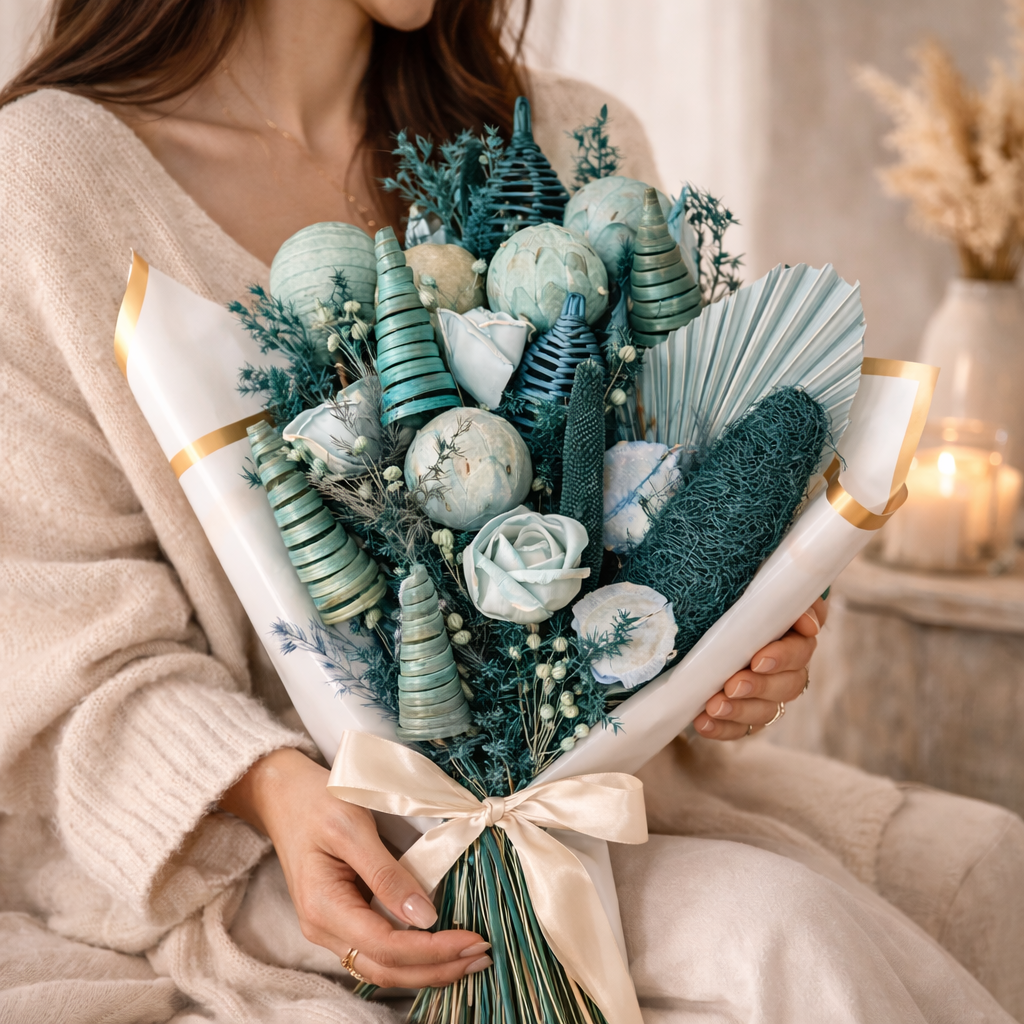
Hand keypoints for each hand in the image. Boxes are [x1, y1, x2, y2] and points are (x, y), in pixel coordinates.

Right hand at [221, 747, 491, 986]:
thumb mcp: (353, 827)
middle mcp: (323, 929)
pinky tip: (439, 948)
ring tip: (469, 958)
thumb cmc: (317, 801)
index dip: (432, 950)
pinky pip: (378, 951)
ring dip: (427, 968)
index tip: (473, 939)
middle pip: (386, 969)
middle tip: (482, 957)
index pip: (386, 947)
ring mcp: (330, 928)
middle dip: (437, 969)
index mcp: (323, 907)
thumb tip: (425, 916)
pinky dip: (412, 956)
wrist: (284, 794)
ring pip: (382, 968)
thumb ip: (387, 874)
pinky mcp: (341, 920)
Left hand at [693, 594, 828, 740]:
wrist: (700, 613)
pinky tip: (701, 723)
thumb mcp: (749, 580)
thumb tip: (808, 621)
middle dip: (760, 686)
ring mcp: (767, 692)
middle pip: (789, 684)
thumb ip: (774, 591)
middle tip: (733, 684)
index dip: (785, 655)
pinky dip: (723, 729)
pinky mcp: (746, 713)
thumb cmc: (731, 591)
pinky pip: (741, 729)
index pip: (802, 646)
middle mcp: (787, 665)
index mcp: (792, 631)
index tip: (759, 658)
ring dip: (741, 710)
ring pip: (767, 710)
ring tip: (713, 707)